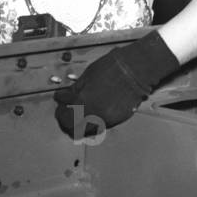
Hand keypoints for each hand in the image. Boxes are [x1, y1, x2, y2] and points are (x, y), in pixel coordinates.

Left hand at [53, 30, 179, 138]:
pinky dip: (93, 120)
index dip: (59, 108)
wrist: (136, 69)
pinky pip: (99, 125)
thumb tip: (67, 96)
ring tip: (79, 113)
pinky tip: (94, 111)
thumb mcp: (88, 74)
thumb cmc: (113, 66)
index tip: (60, 102)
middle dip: (66, 120)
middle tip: (65, 112)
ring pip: (86, 130)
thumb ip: (76, 89)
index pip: (63, 113)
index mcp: (82, 101)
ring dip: (79, 123)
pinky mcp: (116, 119)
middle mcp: (93, 114)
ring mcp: (105, 118)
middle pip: (72, 127)